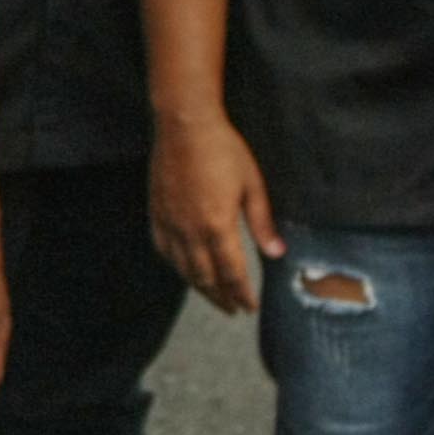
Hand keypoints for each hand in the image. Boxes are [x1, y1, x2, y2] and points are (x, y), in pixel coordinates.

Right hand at [150, 109, 280, 313]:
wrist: (184, 125)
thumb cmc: (223, 150)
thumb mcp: (252, 185)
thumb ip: (262, 222)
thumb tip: (277, 252)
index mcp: (218, 226)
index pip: (232, 273)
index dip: (241, 293)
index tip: (250, 306)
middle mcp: (190, 231)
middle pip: (206, 278)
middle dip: (221, 297)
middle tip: (232, 309)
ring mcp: (170, 224)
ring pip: (183, 269)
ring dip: (199, 287)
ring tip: (212, 296)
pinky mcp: (156, 213)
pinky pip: (163, 250)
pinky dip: (176, 266)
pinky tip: (184, 270)